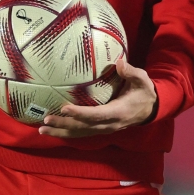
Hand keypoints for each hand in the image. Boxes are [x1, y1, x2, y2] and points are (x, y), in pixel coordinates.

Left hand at [39, 58, 157, 137]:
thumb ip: (131, 72)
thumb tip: (119, 62)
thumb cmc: (144, 92)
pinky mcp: (101, 128)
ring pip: (80, 133)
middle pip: (83, 127)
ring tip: (42, 130)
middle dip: (64, 125)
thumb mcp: (142, 79)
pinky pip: (82, 132)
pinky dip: (67, 132)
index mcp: (118, 112)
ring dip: (61, 132)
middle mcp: (109, 124)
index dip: (80, 113)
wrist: (151, 109)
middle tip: (45, 121)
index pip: (96, 115)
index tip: (64, 108)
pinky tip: (54, 130)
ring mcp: (104, 128)